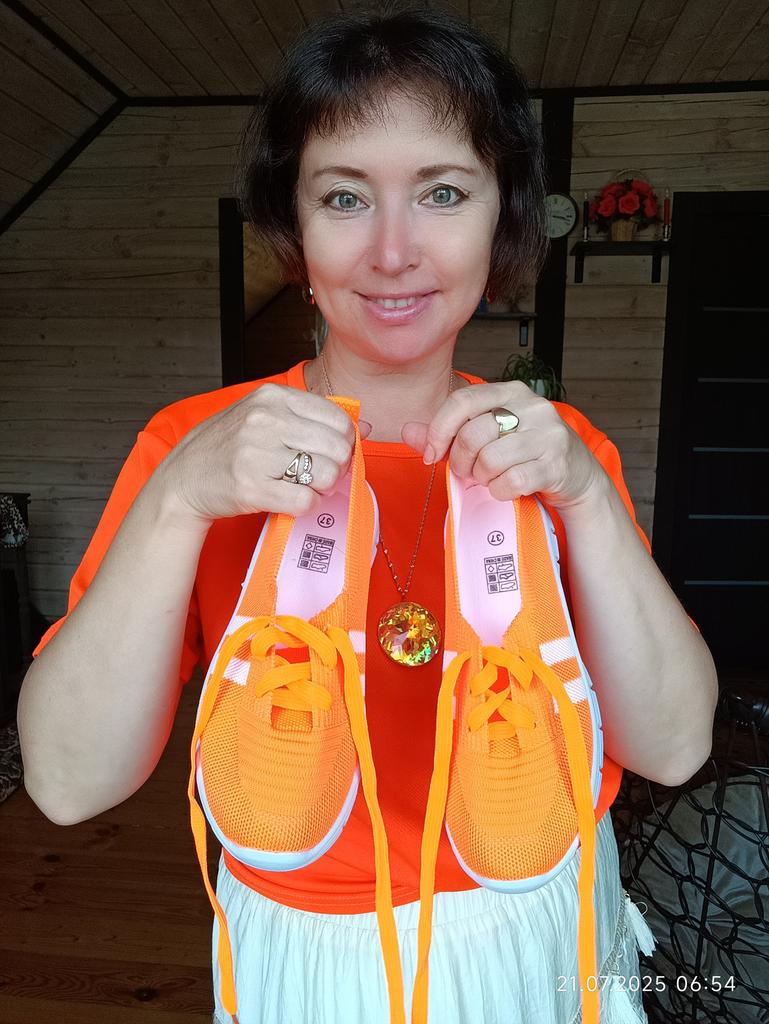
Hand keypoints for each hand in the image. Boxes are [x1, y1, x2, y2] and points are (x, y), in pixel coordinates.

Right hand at [156, 383, 371, 524]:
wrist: (182, 479)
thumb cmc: (228, 448)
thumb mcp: (264, 416)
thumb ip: (310, 418)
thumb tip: (366, 429)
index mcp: (272, 397)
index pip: (337, 418)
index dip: (343, 442)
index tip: (330, 454)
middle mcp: (264, 420)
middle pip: (338, 449)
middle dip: (336, 468)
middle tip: (319, 476)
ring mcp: (256, 453)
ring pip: (326, 475)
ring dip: (322, 488)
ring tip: (304, 487)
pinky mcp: (251, 487)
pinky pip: (305, 501)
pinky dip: (306, 506)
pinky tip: (292, 500)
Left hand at [401, 381, 602, 509]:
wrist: (576, 475)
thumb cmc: (523, 453)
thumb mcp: (486, 437)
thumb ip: (446, 434)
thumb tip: (407, 431)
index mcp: (511, 391)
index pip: (462, 401)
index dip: (439, 430)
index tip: (432, 455)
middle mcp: (533, 406)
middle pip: (473, 434)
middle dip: (461, 461)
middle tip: (468, 472)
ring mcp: (548, 435)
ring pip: (491, 459)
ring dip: (482, 477)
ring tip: (490, 478)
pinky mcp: (557, 464)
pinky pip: (511, 481)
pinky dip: (500, 491)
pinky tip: (506, 488)